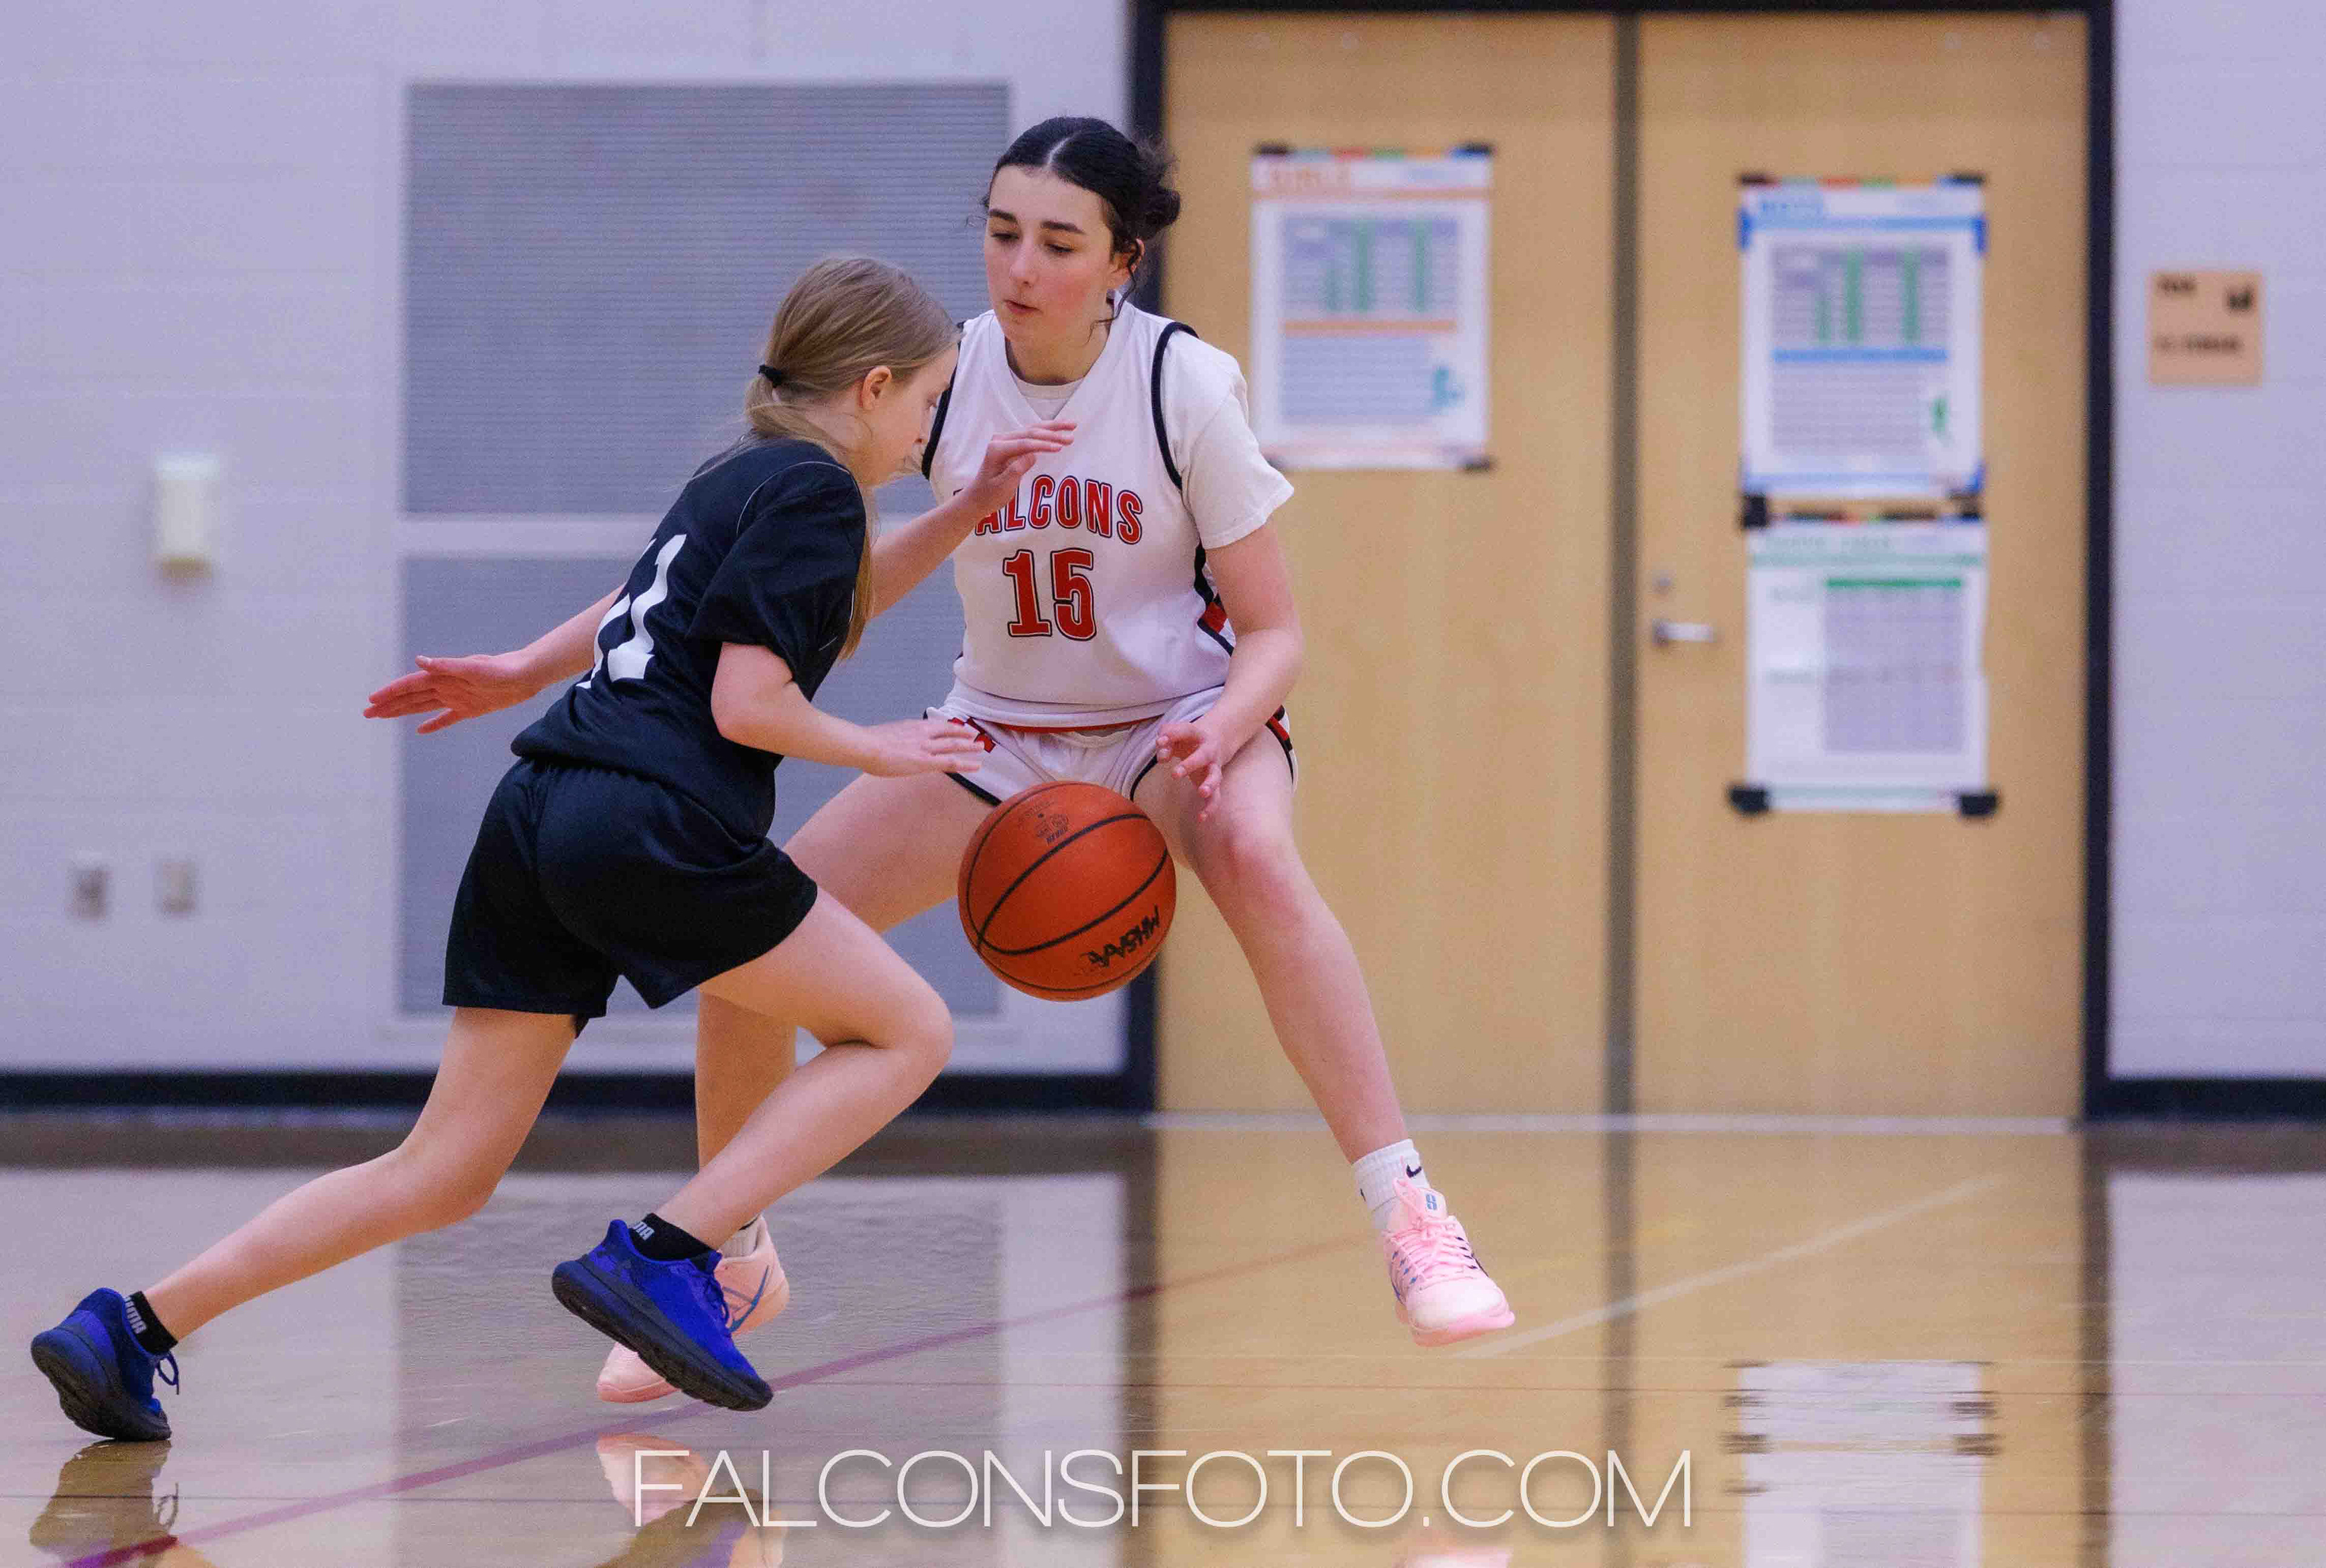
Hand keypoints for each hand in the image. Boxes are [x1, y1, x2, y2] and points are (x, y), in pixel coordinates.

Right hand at [363, 653, 539, 733]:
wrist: (525, 675)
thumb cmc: (501, 669)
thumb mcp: (473, 667)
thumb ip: (446, 665)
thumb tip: (420, 660)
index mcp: (443, 675)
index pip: (410, 685)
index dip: (390, 693)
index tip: (371, 701)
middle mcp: (446, 686)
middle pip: (411, 697)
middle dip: (389, 705)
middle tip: (368, 713)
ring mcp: (457, 697)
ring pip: (423, 706)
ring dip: (404, 711)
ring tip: (384, 717)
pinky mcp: (471, 709)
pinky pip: (446, 718)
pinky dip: (433, 724)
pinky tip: (421, 730)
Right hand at [859, 717, 988, 777]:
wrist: (865, 745)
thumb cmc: (868, 743)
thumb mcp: (887, 735)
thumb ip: (898, 739)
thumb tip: (897, 745)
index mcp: (913, 726)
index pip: (937, 726)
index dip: (951, 727)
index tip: (959, 728)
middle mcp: (923, 733)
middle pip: (949, 732)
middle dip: (964, 734)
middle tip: (976, 735)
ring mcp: (925, 747)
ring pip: (953, 745)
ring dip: (969, 746)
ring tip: (981, 748)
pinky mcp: (925, 761)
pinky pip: (950, 762)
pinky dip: (965, 764)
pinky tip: (976, 766)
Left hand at [954, 421, 1073, 517]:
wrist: (978, 497)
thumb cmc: (990, 495)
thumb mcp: (1003, 486)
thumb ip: (1017, 469)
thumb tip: (1034, 454)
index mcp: (997, 449)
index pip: (1024, 444)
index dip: (1043, 445)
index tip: (1060, 448)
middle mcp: (1000, 439)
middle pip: (1031, 432)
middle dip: (1053, 433)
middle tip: (1072, 436)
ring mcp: (1006, 439)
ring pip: (1033, 429)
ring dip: (1053, 428)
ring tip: (1072, 426)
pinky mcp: (1012, 443)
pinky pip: (1031, 434)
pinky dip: (1046, 432)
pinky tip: (1059, 429)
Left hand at [1155, 719, 1228, 818]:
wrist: (1216, 740)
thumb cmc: (1188, 739)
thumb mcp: (1176, 733)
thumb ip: (1166, 739)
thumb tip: (1161, 754)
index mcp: (1198, 735)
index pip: (1186, 731)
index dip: (1173, 734)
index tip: (1160, 742)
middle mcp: (1209, 752)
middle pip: (1202, 756)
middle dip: (1190, 764)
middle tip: (1174, 774)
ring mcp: (1213, 768)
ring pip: (1216, 777)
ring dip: (1210, 784)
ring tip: (1202, 793)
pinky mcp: (1214, 784)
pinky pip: (1216, 797)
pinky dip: (1210, 808)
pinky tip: (1201, 818)